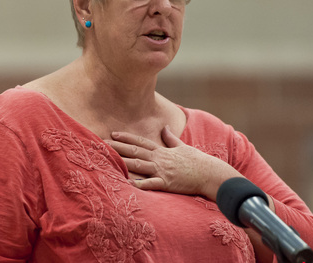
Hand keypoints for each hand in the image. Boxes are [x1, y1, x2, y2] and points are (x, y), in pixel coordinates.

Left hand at [106, 126, 241, 200]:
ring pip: (139, 165)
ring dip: (124, 162)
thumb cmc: (197, 161)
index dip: (126, 138)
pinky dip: (139, 183)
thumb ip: (171, 138)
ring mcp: (162, 171)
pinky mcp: (167, 183)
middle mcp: (159, 159)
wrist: (210, 173)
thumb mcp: (182, 147)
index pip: (140, 142)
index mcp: (162, 151)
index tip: (113, 134)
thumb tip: (165, 127)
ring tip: (109, 159)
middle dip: (118, 147)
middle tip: (102, 143)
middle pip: (135, 151)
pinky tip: (127, 183)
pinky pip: (151, 184)